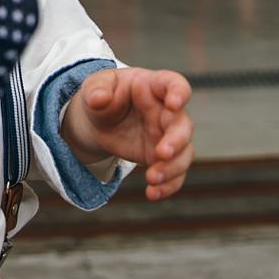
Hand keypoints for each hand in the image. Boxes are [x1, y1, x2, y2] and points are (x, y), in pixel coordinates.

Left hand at [61, 66, 194, 202]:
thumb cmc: (104, 94)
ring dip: (172, 168)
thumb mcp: (94, 87)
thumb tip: (99, 99)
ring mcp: (167, 136)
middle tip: (161, 154)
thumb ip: (97, 90)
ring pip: (184, 153)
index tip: (175, 103)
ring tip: (152, 179)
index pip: (174, 84)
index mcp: (153, 86)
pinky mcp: (162, 158)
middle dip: (176, 141)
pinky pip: (174, 174)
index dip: (179, 93)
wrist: (100, 120)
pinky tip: (153, 193)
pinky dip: (168, 186)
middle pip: (183, 124)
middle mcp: (167, 112)